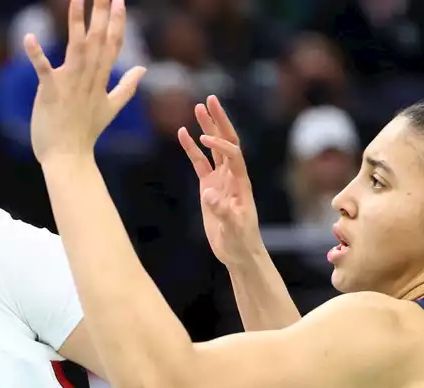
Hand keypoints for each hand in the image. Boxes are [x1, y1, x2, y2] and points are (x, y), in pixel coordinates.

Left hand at [23, 0, 144, 162]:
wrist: (69, 159)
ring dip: (77, 22)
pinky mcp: (49, 93)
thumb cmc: (86, 134)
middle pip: (98, 39)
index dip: (117, 22)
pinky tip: (29, 37)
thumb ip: (127, 86)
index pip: (112, 45)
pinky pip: (43, 70)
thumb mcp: (111, 108)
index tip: (120, 0)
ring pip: (77, 47)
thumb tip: (143, 68)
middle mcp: (88, 78)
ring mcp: (70, 85)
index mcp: (101, 79)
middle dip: (102, 12)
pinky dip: (36, 54)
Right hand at [177, 96, 262, 265]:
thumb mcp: (233, 228)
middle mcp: (232, 176)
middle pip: (227, 141)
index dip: (220, 144)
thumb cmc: (240, 241)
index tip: (204, 138)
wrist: (239, 252)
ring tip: (198, 107)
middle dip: (219, 121)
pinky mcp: (209, 186)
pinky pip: (200, 163)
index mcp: (240, 182)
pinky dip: (192, 148)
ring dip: (207, 128)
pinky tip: (183, 133)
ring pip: (214, 148)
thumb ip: (222, 211)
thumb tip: (208, 195)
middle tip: (210, 100)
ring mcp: (220, 180)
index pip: (232, 154)